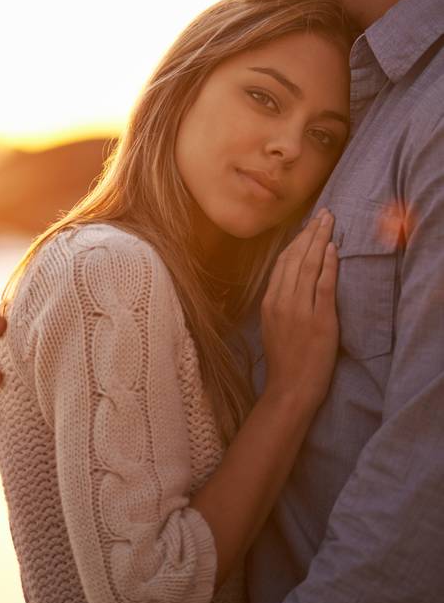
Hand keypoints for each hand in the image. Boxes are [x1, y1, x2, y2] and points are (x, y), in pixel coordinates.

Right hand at [260, 209, 338, 410]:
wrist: (290, 389)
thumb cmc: (284, 361)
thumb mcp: (272, 326)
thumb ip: (279, 302)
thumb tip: (289, 281)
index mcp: (269, 301)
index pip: (283, 262)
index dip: (296, 240)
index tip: (307, 225)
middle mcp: (281, 300)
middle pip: (296, 257)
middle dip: (310, 232)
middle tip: (323, 213)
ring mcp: (299, 309)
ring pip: (309, 265)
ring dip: (320, 240)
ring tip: (329, 222)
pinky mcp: (319, 319)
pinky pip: (323, 285)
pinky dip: (328, 264)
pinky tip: (333, 248)